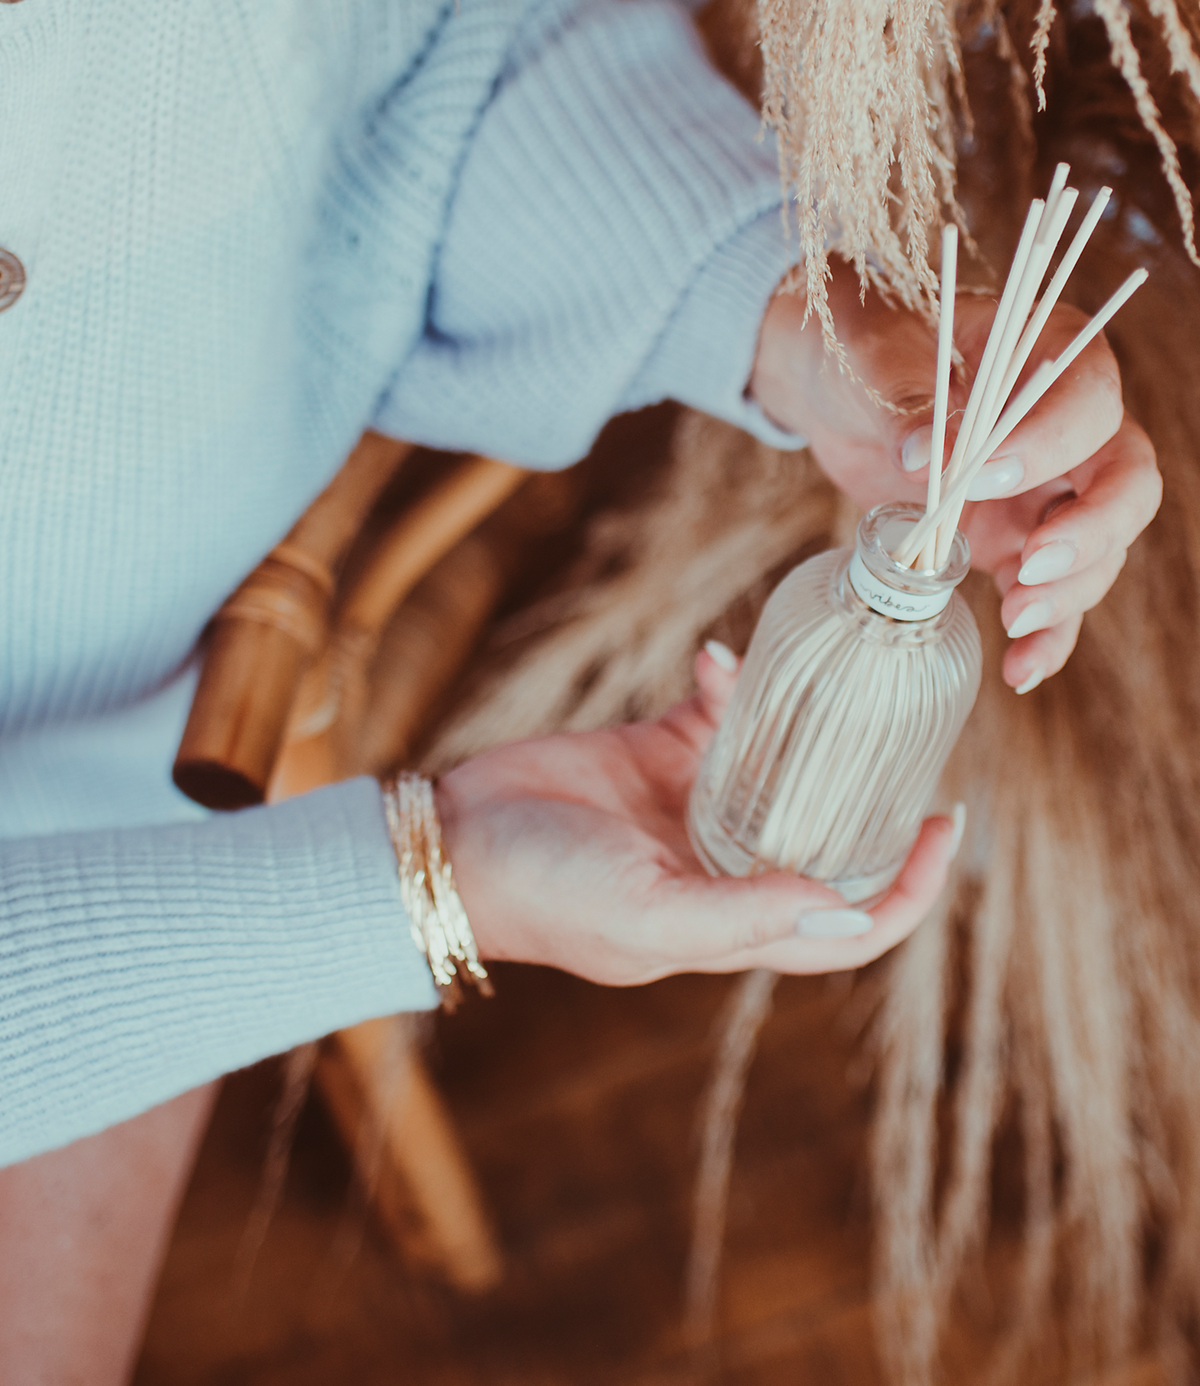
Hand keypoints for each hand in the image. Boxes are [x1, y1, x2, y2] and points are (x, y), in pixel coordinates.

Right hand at [438, 646, 959, 986]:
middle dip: (873, 797)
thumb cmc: (546, 893)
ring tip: (829, 683)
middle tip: (910, 739)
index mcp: (733, 923)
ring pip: (781, 766)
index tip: (944, 827)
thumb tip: (846, 909)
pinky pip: (717, 716)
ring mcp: (691, 809)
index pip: (847, 923)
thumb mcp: (646, 914)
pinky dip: (729, 685)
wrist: (453, 839)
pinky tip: (718, 660)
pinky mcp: (655, 753)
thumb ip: (743, 915)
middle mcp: (724, 868)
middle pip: (827, 837)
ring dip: (805, 728)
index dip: (905, 889)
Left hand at [750, 260, 1161, 690]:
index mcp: (1053, 353)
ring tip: (1013, 617)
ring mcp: (1052, 490)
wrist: (836, 392)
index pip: (1089, 399)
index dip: (1050, 442)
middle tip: (1030, 564)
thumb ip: (905, 398)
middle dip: (1092, 530)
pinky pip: (1055, 594)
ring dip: (1070, 590)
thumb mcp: (875, 359)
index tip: (982, 476)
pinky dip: (1048, 636)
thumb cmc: (865, 351)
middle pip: (1127, 481)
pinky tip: (1021, 670)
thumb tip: (923, 451)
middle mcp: (1073, 426)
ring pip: (1102, 547)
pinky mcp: (1019, 543)